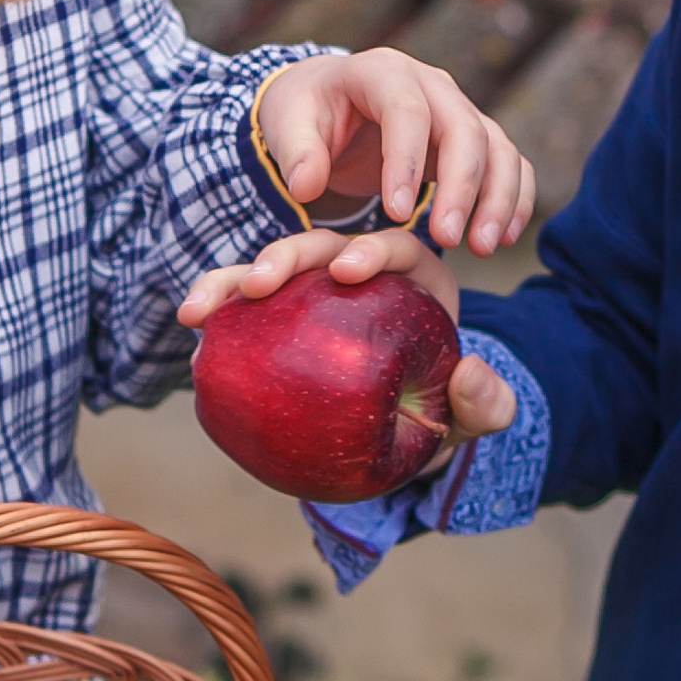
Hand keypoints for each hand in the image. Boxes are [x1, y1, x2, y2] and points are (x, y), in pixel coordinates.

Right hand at [176, 223, 516, 441]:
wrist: (407, 432)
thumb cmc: (445, 412)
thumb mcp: (475, 414)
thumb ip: (487, 401)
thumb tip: (469, 373)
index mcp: (412, 278)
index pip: (394, 247)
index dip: (369, 249)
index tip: (347, 269)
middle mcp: (357, 275)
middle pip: (320, 249)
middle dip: (285, 256)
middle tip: (257, 283)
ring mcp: (313, 298)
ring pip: (269, 275)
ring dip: (230, 283)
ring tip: (196, 310)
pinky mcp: (279, 323)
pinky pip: (244, 319)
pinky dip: (219, 324)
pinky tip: (193, 348)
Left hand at [253, 48, 534, 254]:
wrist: (330, 98)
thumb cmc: (306, 111)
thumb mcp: (286, 123)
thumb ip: (295, 153)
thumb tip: (307, 187)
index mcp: (382, 71)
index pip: (406, 110)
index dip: (405, 160)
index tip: (395, 214)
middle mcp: (431, 84)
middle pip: (463, 127)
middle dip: (462, 186)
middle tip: (446, 239)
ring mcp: (458, 108)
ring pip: (496, 146)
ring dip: (497, 197)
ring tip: (482, 247)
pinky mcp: (474, 136)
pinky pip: (509, 162)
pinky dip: (514, 197)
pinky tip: (504, 237)